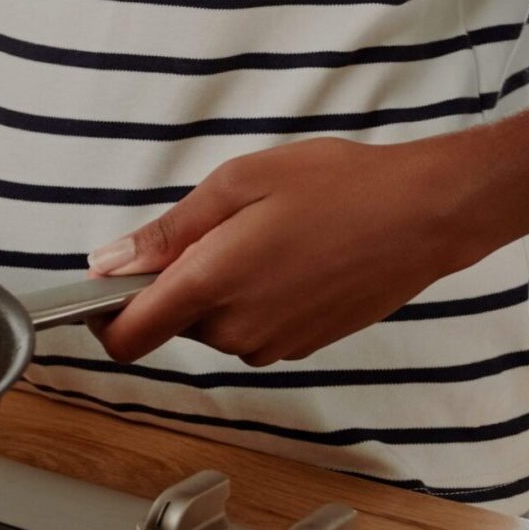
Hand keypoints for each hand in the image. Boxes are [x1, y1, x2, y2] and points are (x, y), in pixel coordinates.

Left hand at [89, 84, 528, 365]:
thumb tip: (110, 262)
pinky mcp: (305, 345)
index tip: (107, 286)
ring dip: (223, 287)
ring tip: (270, 232)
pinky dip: (260, 295)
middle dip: (181, 280)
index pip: (129, 336)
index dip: (105, 314)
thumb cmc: (339, 187)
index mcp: (212, 285)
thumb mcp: (238, 183)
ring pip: (217, 324)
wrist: (423, 215)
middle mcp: (239, 329)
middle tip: (224, 223)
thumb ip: (168, 230)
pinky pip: (256, 327)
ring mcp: (275, 343)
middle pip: (175, 321)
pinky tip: (295, 254)